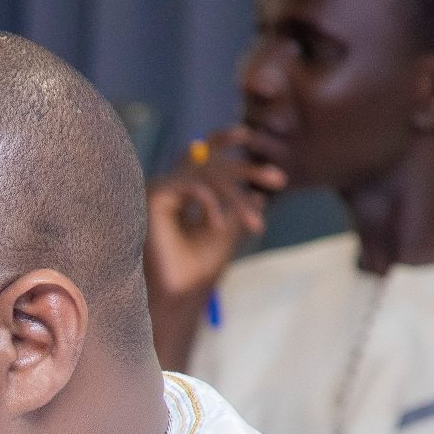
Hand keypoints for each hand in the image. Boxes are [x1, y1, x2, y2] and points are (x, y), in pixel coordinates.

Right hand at [143, 126, 287, 366]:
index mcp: (183, 193)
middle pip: (212, 161)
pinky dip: (210, 203)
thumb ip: (238, 212)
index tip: (250, 138)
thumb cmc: (194, 270)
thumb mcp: (225, 235)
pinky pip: (192, 185)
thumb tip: (259, 198)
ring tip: (254, 224)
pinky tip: (216, 226)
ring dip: (236, 197)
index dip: (224, 141)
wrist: (173, 294)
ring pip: (208, 174)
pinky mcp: (154, 196)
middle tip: (279, 179)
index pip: (205, 158)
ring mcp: (162, 190)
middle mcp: (171, 187)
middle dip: (248, 170)